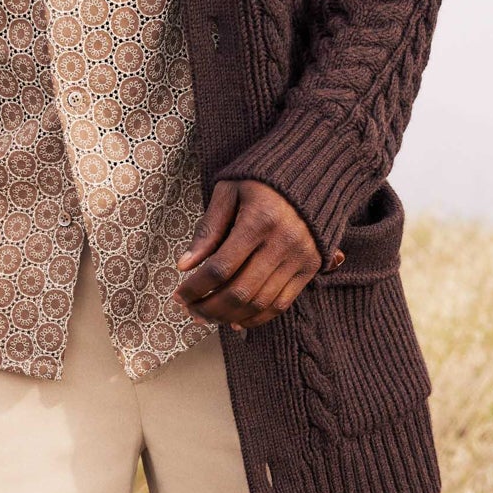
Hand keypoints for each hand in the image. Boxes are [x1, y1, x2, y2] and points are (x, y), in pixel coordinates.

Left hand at [175, 179, 333, 330]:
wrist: (313, 172)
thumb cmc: (262, 180)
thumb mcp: (229, 192)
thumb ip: (208, 229)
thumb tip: (184, 265)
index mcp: (259, 220)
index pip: (220, 267)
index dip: (195, 288)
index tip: (179, 295)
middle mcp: (282, 243)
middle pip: (240, 292)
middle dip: (209, 308)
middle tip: (190, 311)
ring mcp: (300, 258)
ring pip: (260, 303)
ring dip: (230, 317)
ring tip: (208, 317)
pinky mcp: (311, 267)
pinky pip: (282, 304)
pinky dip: (257, 318)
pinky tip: (236, 320)